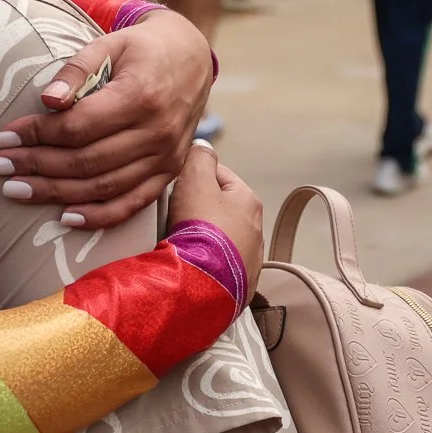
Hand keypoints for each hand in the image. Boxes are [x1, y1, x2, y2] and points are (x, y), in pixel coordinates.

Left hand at [0, 10, 212, 228]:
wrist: (191, 57)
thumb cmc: (142, 49)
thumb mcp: (109, 43)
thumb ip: (77, 69)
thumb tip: (47, 101)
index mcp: (141, 96)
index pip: (78, 127)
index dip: (37, 135)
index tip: (4, 137)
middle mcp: (157, 132)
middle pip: (86, 161)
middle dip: (36, 166)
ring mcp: (166, 157)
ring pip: (104, 186)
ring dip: (55, 192)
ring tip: (16, 190)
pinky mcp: (169, 172)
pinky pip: (133, 203)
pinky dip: (99, 215)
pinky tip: (66, 217)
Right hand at [168, 145, 262, 295]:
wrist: (201, 281)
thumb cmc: (200, 227)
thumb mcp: (195, 178)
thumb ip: (199, 157)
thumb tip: (202, 147)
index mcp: (249, 201)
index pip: (219, 176)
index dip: (193, 177)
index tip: (175, 187)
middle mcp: (256, 230)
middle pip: (220, 209)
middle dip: (198, 209)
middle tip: (174, 215)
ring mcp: (250, 260)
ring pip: (221, 238)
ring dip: (203, 238)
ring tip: (180, 241)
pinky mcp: (239, 285)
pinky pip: (219, 266)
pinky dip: (206, 262)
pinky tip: (192, 263)